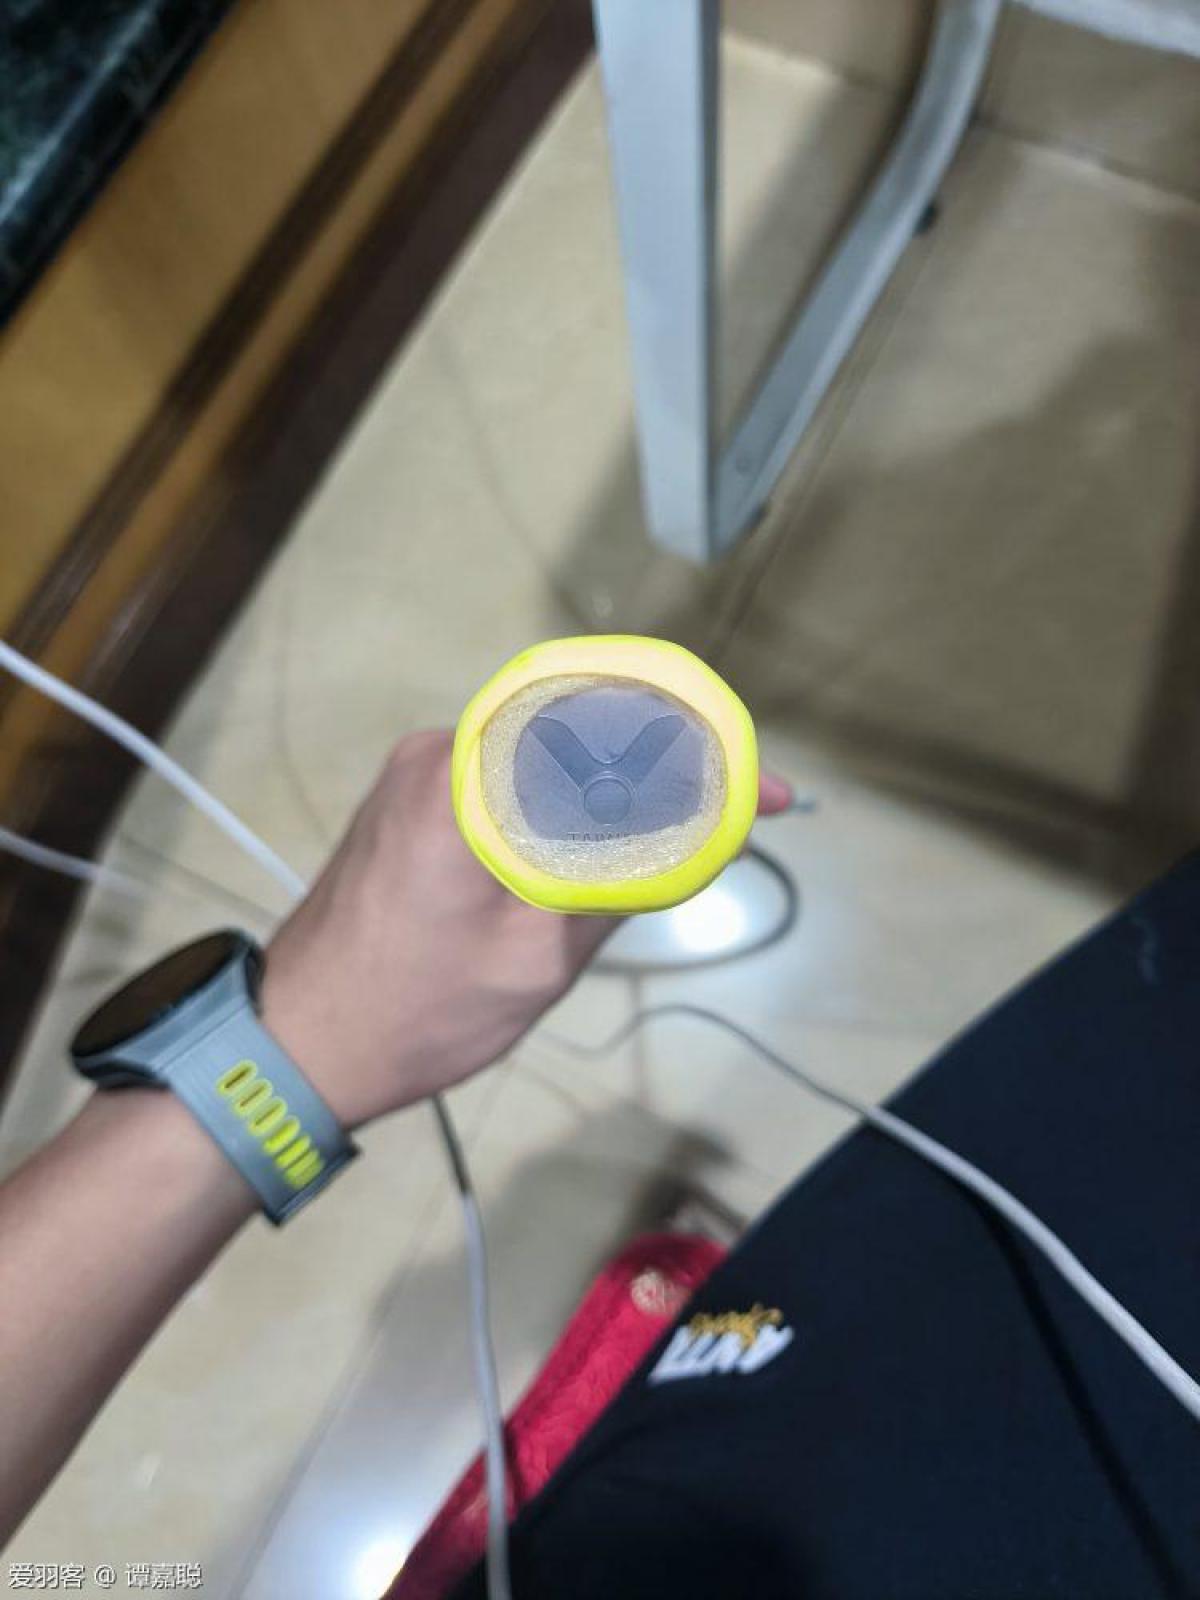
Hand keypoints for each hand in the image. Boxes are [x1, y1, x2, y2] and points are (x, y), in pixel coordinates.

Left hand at [262, 731, 791, 1128]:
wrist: (292, 1046)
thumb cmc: (412, 1014)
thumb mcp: (537, 958)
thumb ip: (623, 879)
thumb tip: (706, 830)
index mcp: (465, 778)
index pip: (606, 719)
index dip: (696, 743)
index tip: (762, 790)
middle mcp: (440, 752)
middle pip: (582, 723)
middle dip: (672, 756)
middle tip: (739, 808)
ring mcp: (421, 774)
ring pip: (550, 751)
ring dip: (624, 782)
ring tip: (694, 829)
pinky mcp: (414, 804)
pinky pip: (515, 779)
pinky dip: (575, 802)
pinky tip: (617, 841)